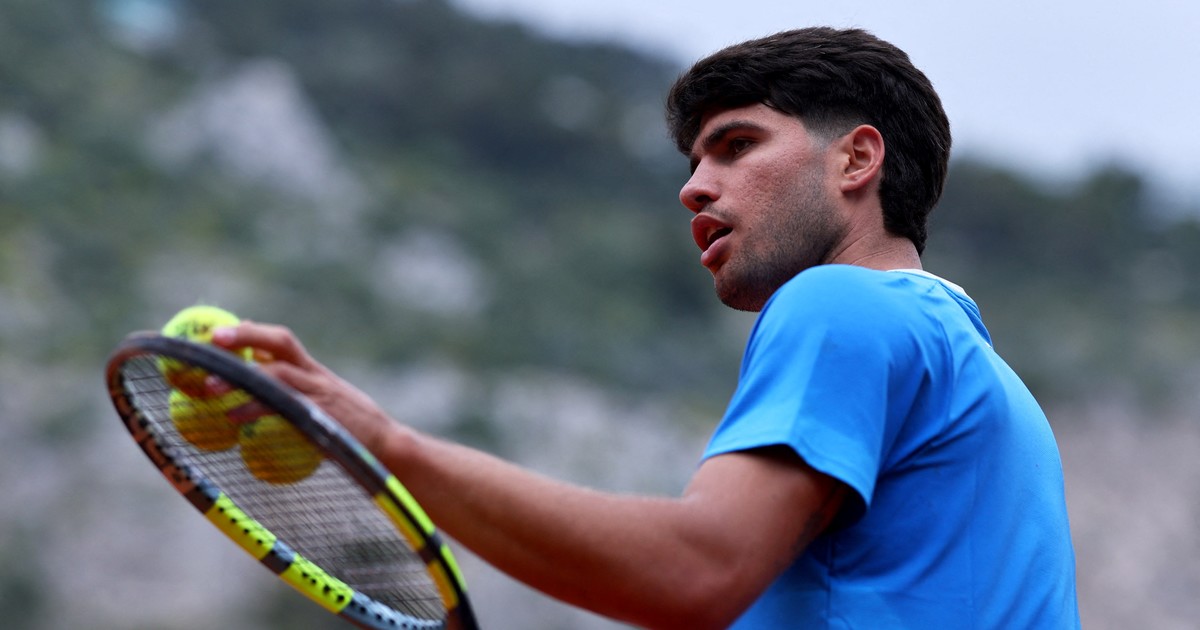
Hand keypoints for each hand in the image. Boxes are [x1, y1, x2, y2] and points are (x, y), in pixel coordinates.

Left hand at [210, 321, 395, 453]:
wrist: (387, 447)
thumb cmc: (353, 433)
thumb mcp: (325, 408)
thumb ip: (298, 400)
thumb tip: (263, 401)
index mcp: (315, 372)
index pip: (282, 342)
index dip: (251, 332)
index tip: (219, 334)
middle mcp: (316, 376)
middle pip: (280, 342)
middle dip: (246, 335)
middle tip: (212, 339)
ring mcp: (319, 393)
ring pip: (277, 371)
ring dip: (241, 376)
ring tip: (208, 385)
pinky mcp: (319, 414)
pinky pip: (282, 407)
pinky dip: (255, 409)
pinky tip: (234, 417)